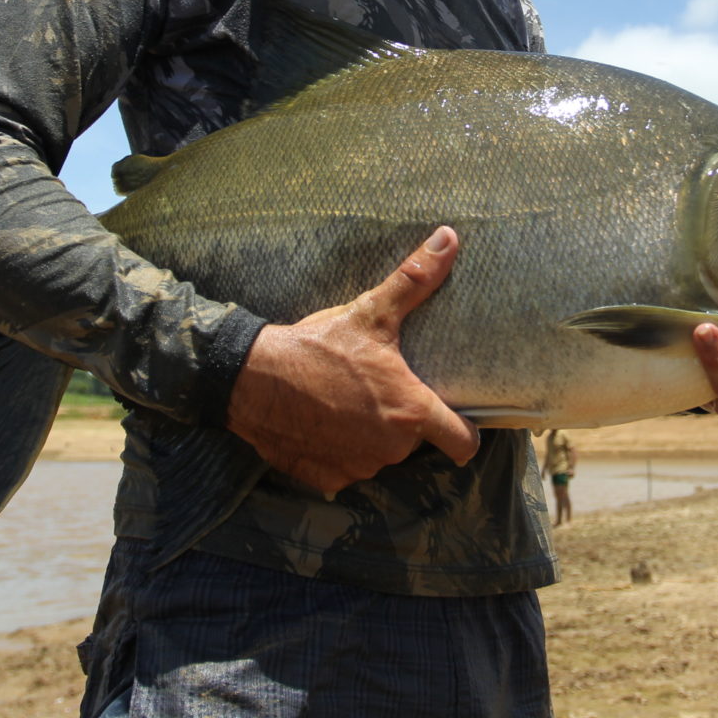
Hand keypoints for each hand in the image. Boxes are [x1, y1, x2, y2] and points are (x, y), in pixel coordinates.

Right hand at [225, 226, 480, 495]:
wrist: (252, 380)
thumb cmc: (317, 347)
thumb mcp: (370, 312)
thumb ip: (415, 280)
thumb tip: (449, 238)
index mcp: (411, 412)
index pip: (463, 443)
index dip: (465, 434)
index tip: (459, 420)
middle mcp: (391, 449)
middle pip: (415, 443)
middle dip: (404, 421)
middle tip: (383, 391)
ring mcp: (358, 468)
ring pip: (380, 455)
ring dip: (372, 436)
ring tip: (349, 402)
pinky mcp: (327, 479)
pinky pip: (346, 468)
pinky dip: (339, 450)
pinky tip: (323, 421)